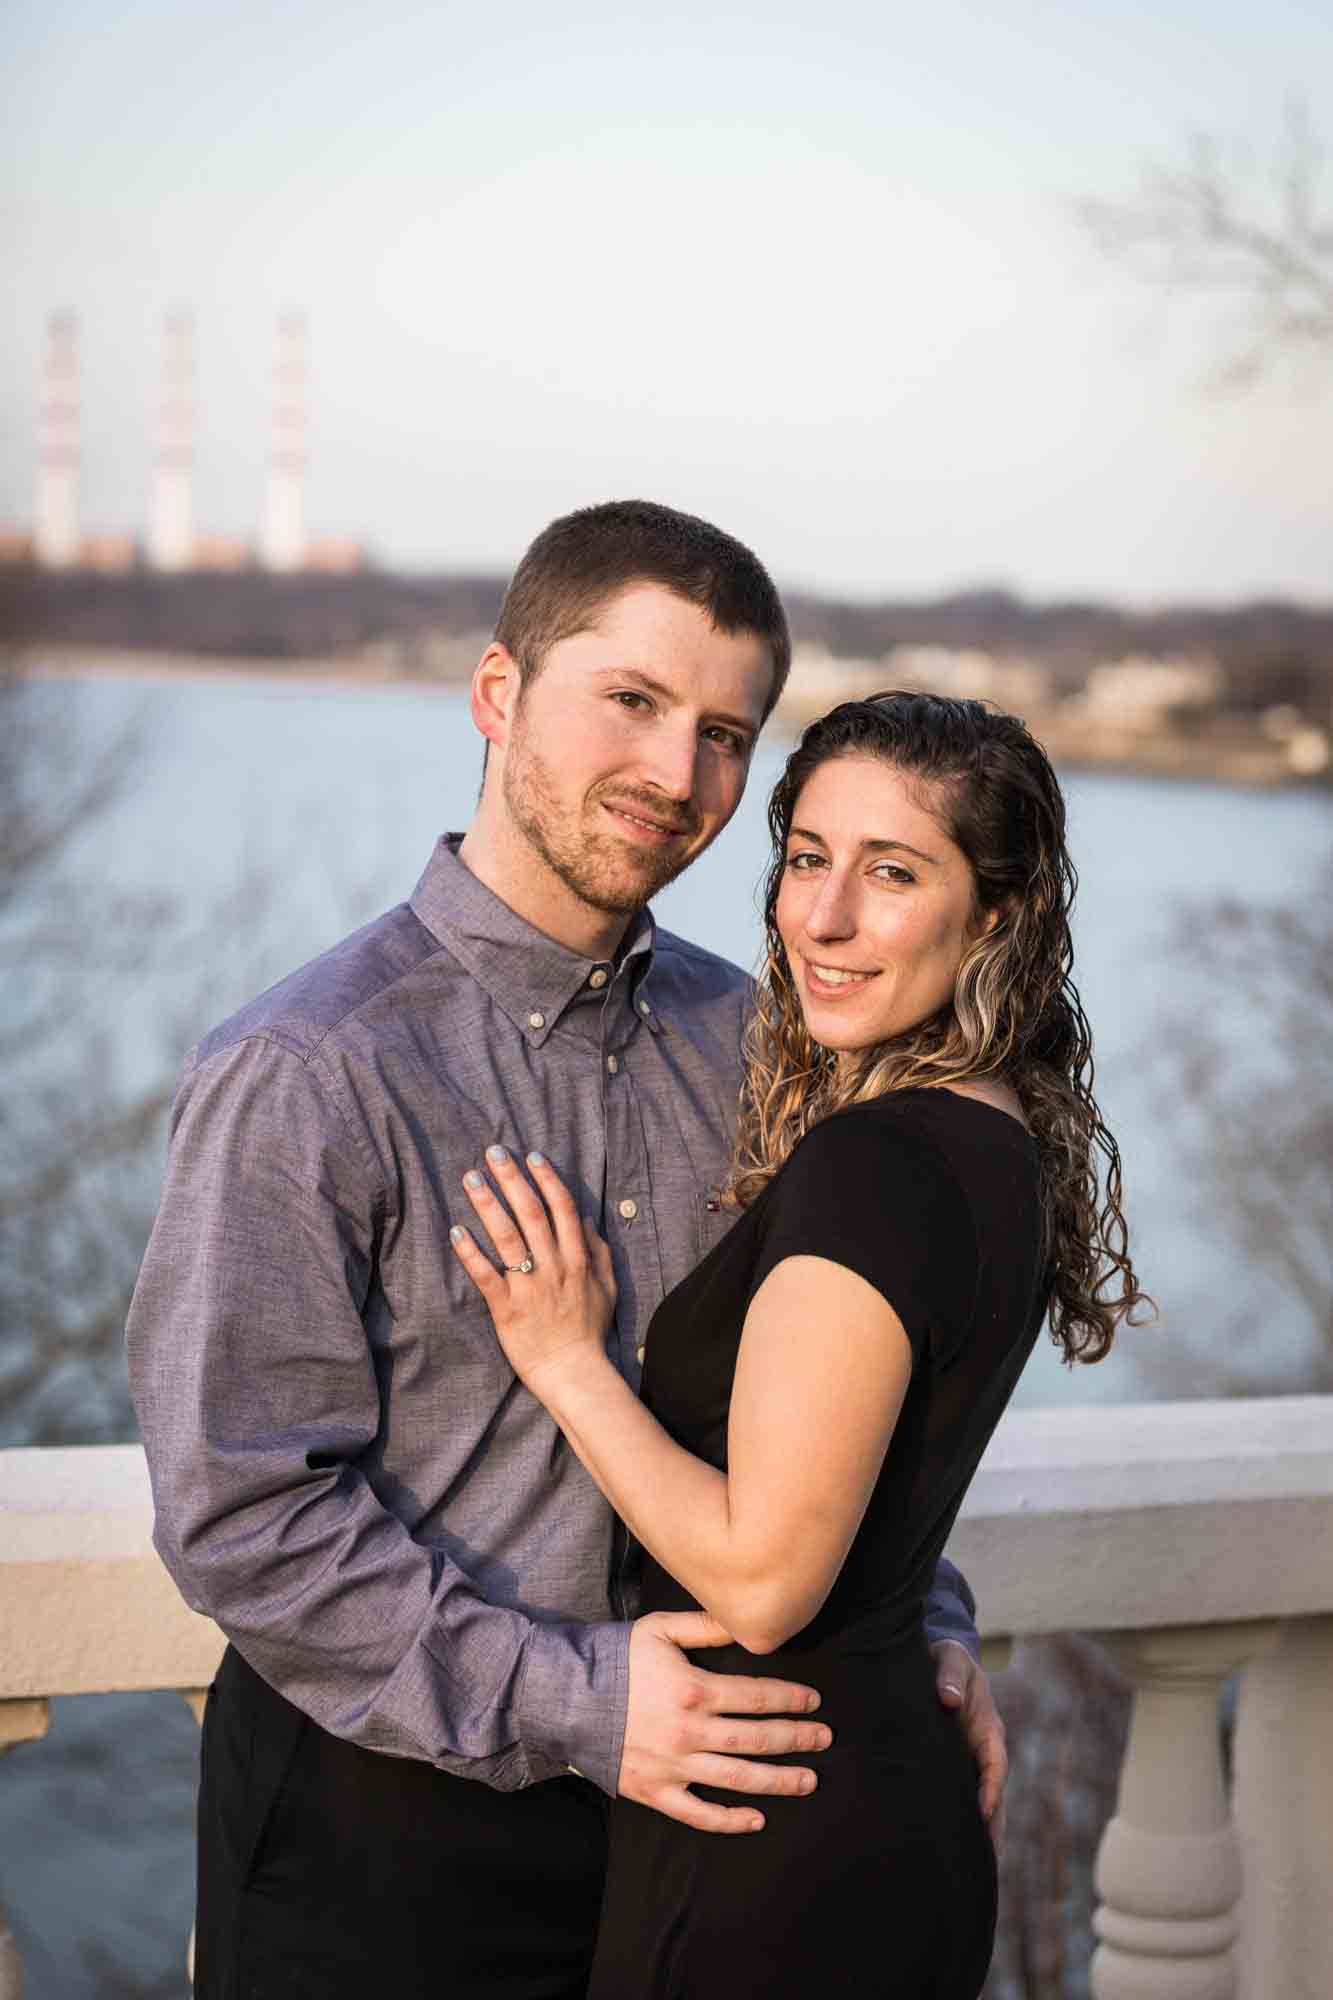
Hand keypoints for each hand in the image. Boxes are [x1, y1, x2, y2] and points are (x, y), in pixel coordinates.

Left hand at [450, 1145, 616, 1391]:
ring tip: (471, 1179)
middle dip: (512, 1179)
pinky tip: (455, 1230)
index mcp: (578, 1259)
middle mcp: (554, 1267)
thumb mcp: (606, 1286)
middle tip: (494, 1152)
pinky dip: (470, 1253)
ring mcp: (529, 1287)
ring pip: (507, 1238)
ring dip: (488, 1205)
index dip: (547, 1179)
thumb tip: (585, 1220)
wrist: (574, 1371)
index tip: (531, 1156)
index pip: (562, 1209)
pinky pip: (485, 1276)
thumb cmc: (588, 1329)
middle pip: (532, 1213)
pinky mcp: (507, 1308)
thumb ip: (597, 1250)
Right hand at [621, 1611, 831, 1833]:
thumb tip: (743, 1623)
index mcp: (694, 1690)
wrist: (567, 1698)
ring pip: (738, 1779)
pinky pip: (699, 1814)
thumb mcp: (659, 1629)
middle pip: (756, 1738)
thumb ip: (704, 1626)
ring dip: (778, 1780)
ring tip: (809, 1780)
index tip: (814, 1701)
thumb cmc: (616, 1660)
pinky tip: (757, 1818)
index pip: (757, 1697)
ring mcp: (674, 1766)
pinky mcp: (656, 1792)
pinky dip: (729, 1820)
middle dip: (796, 1738)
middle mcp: (690, 1732)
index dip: (790, 1699)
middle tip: (825, 1739)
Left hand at [932, 1639, 1007, 1851]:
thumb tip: (948, 1699)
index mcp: (989, 1729)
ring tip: (975, 1871)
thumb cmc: (947, 1658)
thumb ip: (949, 1676)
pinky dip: (963, 1821)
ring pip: (979, 1803)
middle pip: (993, 1795)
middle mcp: (984, 1751)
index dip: (991, 1790)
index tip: (984, 1814)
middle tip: (987, 1863)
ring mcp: (971, 1762)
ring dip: (981, 1833)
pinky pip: (962, 1797)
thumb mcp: (950, 1658)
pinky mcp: (954, 1767)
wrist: (939, 1659)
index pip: (995, 1765)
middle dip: (993, 1827)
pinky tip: (953, 1847)